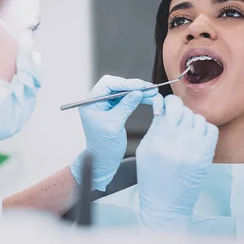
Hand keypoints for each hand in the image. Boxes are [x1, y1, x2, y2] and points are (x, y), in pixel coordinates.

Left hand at [70, 75, 157, 190]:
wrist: (103, 161)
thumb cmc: (104, 146)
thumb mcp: (114, 125)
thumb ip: (125, 106)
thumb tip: (138, 92)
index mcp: (91, 103)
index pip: (108, 84)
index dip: (126, 83)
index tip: (141, 86)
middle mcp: (96, 101)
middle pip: (116, 85)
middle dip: (133, 86)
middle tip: (149, 88)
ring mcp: (105, 105)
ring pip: (123, 91)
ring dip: (138, 91)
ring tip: (153, 93)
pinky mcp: (113, 110)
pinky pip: (126, 99)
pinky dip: (137, 98)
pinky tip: (149, 99)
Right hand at [136, 94, 218, 228]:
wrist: (165, 204)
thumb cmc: (152, 179)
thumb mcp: (145, 150)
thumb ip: (155, 126)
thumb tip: (162, 106)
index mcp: (160, 141)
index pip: (171, 107)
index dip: (170, 102)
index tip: (168, 105)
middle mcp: (179, 143)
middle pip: (185, 111)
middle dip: (179, 112)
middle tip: (174, 120)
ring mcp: (195, 150)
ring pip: (199, 118)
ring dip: (191, 121)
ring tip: (184, 131)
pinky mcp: (206, 156)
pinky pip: (211, 129)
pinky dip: (204, 129)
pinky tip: (195, 137)